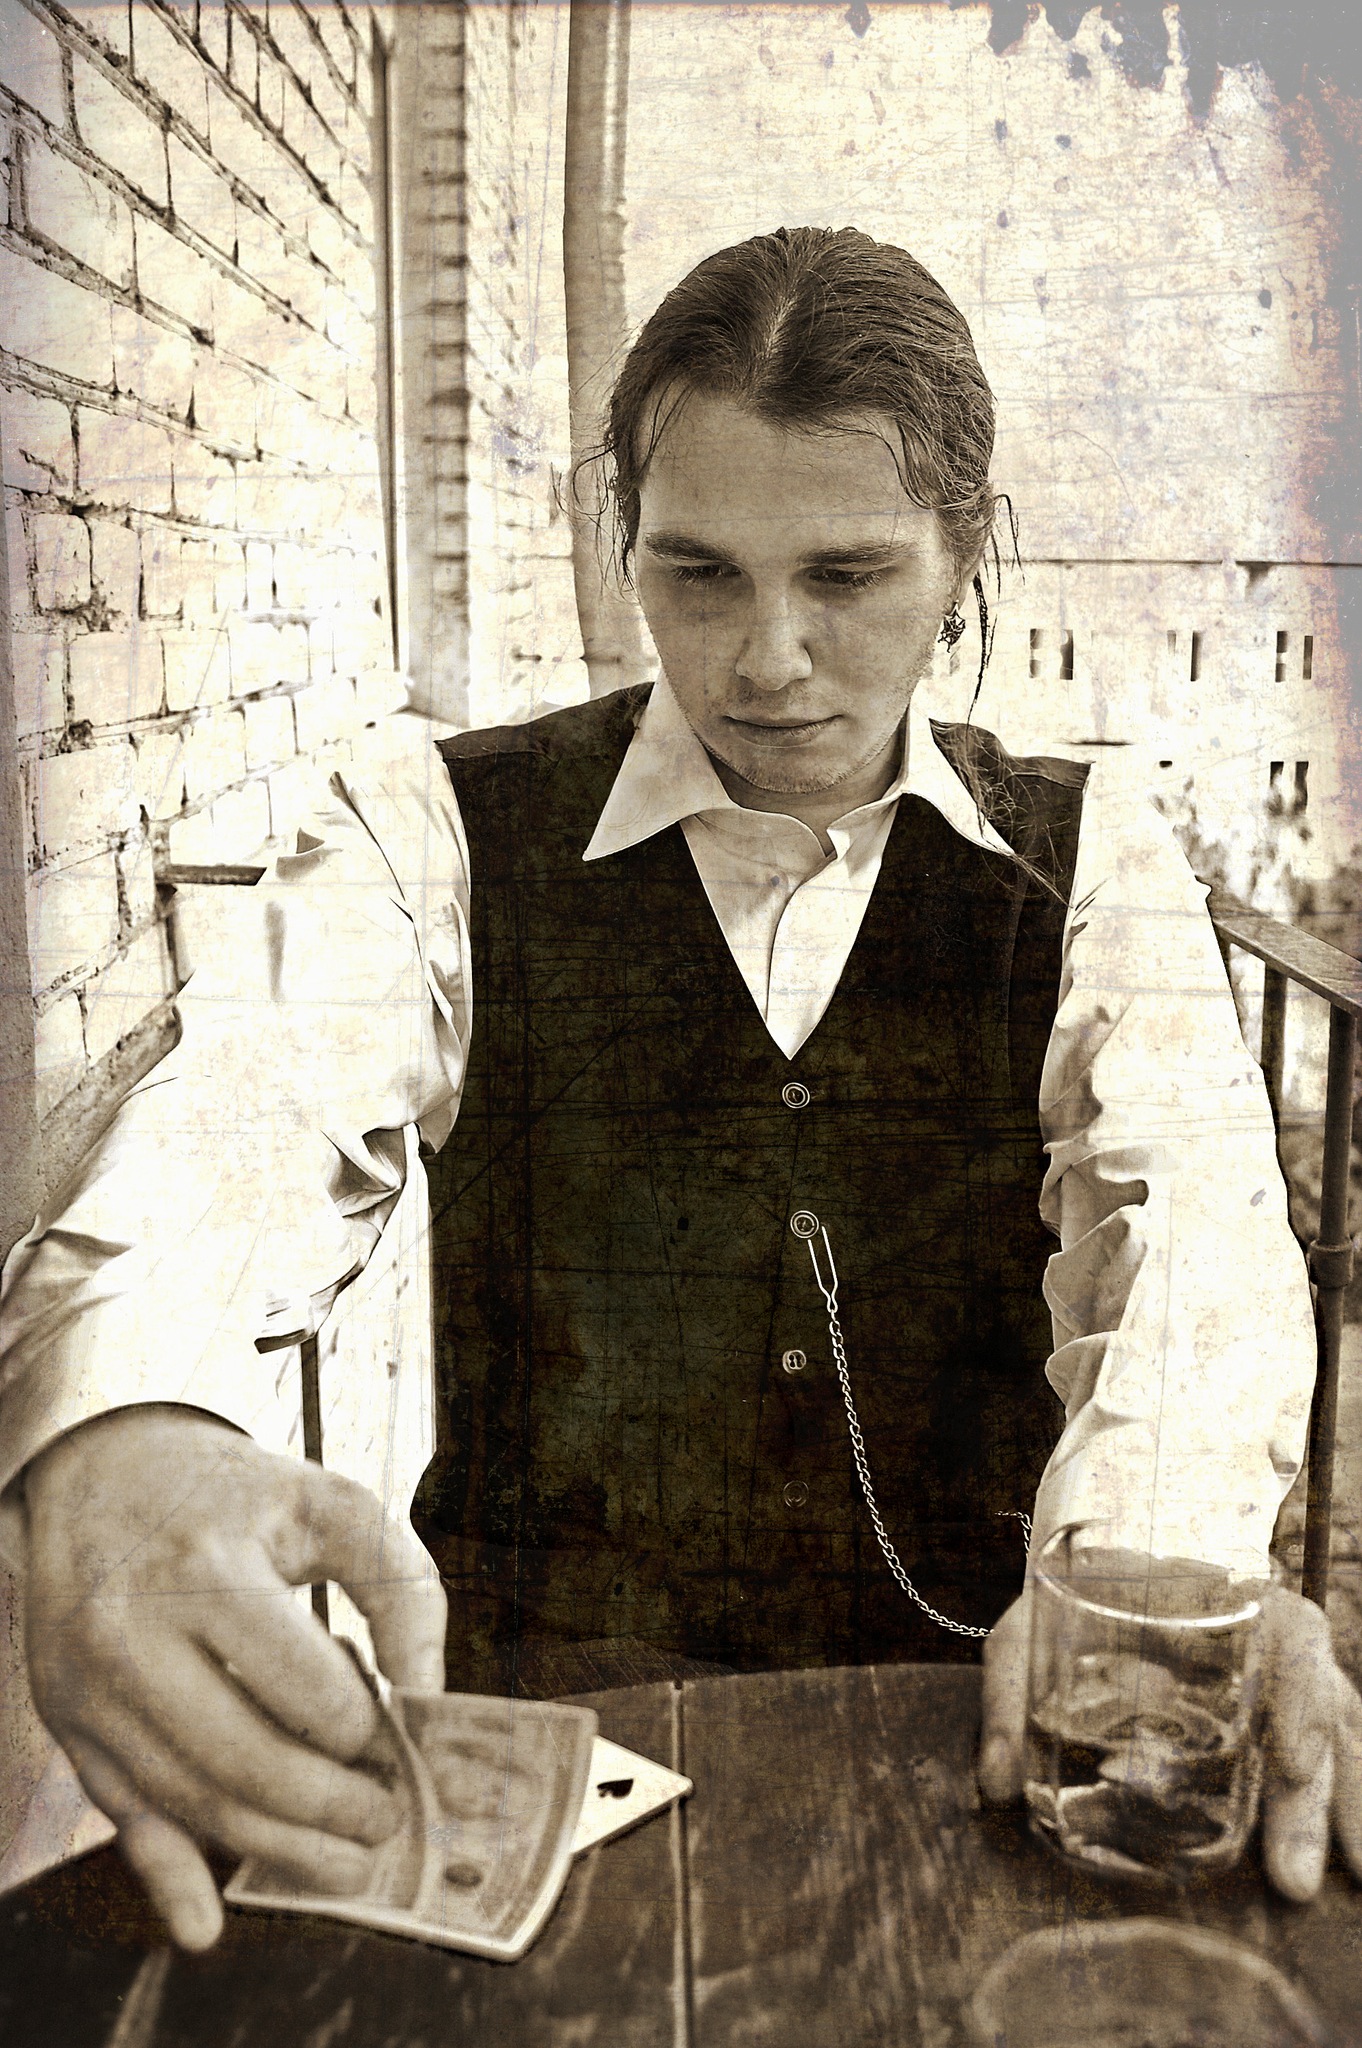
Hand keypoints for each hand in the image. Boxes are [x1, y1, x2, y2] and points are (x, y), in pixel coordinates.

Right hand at [23, 1407, 447, 1949]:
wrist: (100, 1472)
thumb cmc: (232, 1493)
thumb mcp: (325, 1501)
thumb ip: (399, 1581)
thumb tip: (428, 1692)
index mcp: (203, 1569)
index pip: (303, 1687)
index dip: (364, 1726)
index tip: (398, 1738)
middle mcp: (129, 1635)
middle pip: (245, 1762)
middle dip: (331, 1808)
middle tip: (387, 1818)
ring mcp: (87, 1688)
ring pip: (191, 1801)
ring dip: (277, 1850)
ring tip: (346, 1857)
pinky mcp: (67, 1722)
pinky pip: (120, 1814)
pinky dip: (167, 1876)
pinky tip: (209, 1923)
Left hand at [978, 1580, 1361, 1897]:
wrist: (1086, 1577)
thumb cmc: (1063, 1599)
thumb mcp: (1025, 1632)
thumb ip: (1008, 1697)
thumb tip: (996, 1786)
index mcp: (1218, 1597)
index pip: (1293, 1634)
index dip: (1302, 1696)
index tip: (1292, 1761)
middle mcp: (1267, 1637)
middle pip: (1321, 1708)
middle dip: (1314, 1799)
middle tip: (1292, 1880)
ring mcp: (1281, 1677)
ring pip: (1341, 1738)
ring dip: (1347, 1811)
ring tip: (1354, 1888)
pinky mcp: (1280, 1716)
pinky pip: (1335, 1755)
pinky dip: (1349, 1808)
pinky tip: (1355, 1867)